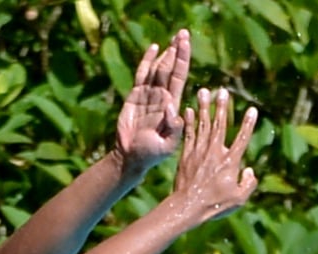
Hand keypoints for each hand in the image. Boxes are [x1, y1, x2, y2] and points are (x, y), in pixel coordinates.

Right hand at [114, 29, 191, 173]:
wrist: (131, 157)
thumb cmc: (150, 155)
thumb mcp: (166, 146)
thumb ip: (173, 129)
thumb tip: (173, 107)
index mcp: (172, 106)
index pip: (179, 77)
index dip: (183, 60)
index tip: (186, 43)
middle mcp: (163, 97)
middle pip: (171, 69)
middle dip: (178, 51)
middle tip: (184, 33)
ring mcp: (149, 95)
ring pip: (158, 69)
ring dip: (166, 53)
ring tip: (174, 38)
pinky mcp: (135, 95)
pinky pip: (142, 74)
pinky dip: (148, 60)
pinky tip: (154, 48)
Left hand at [162, 86, 261, 226]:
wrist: (188, 206)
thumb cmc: (214, 205)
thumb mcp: (239, 199)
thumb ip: (248, 184)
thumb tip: (250, 170)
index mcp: (230, 162)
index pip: (242, 139)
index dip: (248, 124)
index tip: (252, 110)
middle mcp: (215, 152)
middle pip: (220, 125)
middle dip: (222, 107)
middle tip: (223, 91)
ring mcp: (199, 152)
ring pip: (203, 125)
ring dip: (204, 107)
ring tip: (204, 91)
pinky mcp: (186, 155)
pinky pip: (189, 134)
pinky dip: (189, 121)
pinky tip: (189, 109)